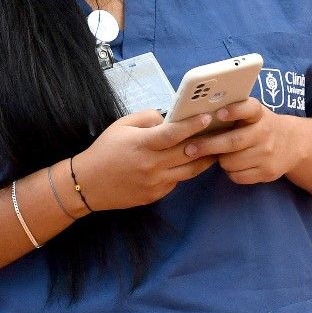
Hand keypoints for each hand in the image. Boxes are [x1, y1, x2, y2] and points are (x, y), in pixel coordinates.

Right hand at [70, 107, 222, 210]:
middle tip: (224, 132)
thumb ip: (147, 119)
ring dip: (206, 159)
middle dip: (208, 142)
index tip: (208, 118)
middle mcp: (151, 165)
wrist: (87, 184)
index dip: (192, 126)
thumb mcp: (121, 126)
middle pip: (189, 153)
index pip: (173, 134)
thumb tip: (170, 118)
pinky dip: (186, 171)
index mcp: (142, 145)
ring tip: (218, 148)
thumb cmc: (104, 150)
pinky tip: (194, 162)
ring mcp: (155, 182)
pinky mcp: (156, 195)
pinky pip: (178, 181)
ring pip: (190, 170)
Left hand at [193, 95, 298, 184]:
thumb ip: (233, 113)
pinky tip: (234, 165)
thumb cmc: (261, 126)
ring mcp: (268, 154)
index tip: (219, 113)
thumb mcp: (253, 114)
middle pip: (233, 142)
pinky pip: (238, 176)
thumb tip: (197, 119)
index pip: (249, 109)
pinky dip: (231, 172)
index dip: (235, 111)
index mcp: (259, 114)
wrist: (294, 144)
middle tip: (189, 149)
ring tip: (220, 155)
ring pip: (232, 162)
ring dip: (220, 160)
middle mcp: (266, 132)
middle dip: (208, 146)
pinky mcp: (268, 172)